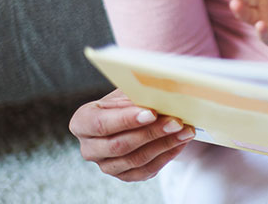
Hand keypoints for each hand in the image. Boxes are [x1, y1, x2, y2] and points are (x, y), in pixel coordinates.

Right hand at [69, 88, 194, 180]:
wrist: (131, 116)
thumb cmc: (127, 100)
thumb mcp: (127, 91)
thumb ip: (137, 93)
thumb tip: (159, 92)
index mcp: (83, 122)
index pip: (100, 124)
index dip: (126, 120)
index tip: (151, 112)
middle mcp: (89, 147)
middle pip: (119, 145)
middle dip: (151, 133)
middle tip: (175, 122)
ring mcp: (106, 165)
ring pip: (135, 159)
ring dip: (164, 144)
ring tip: (185, 130)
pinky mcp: (124, 175)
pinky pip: (145, 170)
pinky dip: (166, 155)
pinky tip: (180, 142)